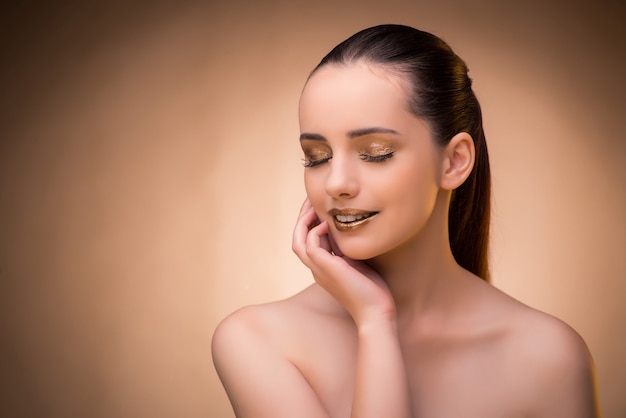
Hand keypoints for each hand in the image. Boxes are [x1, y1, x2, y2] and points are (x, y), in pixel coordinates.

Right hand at [292, 199, 395, 324]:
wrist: (376, 313)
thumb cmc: (372, 291)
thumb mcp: (358, 264)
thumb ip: (349, 251)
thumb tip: (353, 231)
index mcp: (322, 268)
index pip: (307, 241)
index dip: (309, 223)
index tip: (318, 207)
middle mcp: (316, 270)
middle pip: (297, 240)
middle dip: (302, 218)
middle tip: (310, 200)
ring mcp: (319, 271)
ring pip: (298, 242)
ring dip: (303, 222)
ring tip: (313, 207)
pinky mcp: (326, 269)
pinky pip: (310, 246)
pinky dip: (315, 232)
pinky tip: (327, 225)